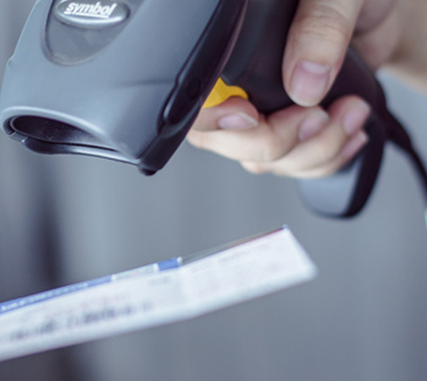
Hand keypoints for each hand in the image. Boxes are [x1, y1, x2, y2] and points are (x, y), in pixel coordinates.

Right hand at [187, 0, 420, 178]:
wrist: (384, 12)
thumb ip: (319, 28)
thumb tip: (303, 85)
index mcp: (231, 41)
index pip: (196, 96)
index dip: (213, 117)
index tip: (249, 115)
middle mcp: (236, 80)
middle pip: (225, 141)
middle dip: (279, 141)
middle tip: (320, 112)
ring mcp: (259, 109)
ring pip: (262, 160)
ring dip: (313, 150)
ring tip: (351, 111)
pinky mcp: (286, 128)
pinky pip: (290, 165)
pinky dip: (325, 159)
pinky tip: (348, 130)